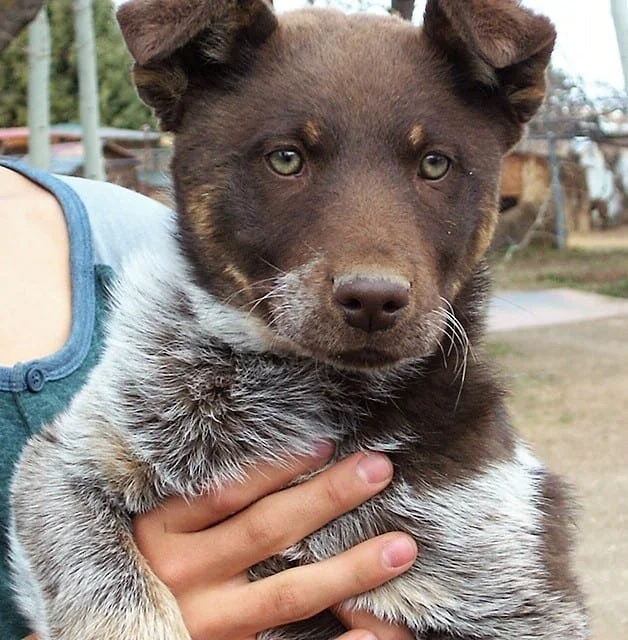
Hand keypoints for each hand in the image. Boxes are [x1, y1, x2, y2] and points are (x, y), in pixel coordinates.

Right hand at [133, 448, 416, 639]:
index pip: (227, 492)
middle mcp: (182, 575)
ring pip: (287, 593)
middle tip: (379, 469)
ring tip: (401, 547)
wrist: (115, 624)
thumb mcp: (158, 523)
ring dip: (349, 570)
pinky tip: (372, 635)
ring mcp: (206, 622)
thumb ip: (198, 497)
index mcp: (162, 531)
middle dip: (327, 498)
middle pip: (266, 531)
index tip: (327, 441)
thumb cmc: (147, 559)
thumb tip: (282, 448)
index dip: (279, 466)